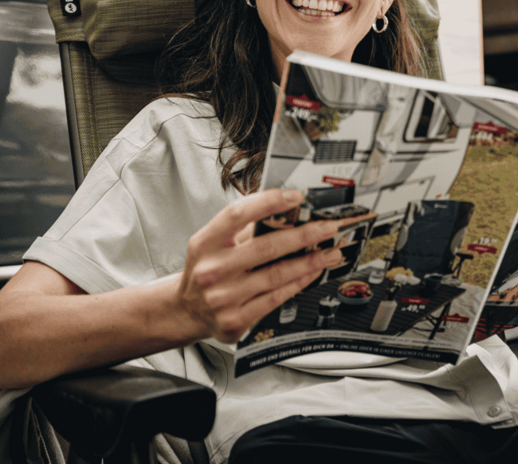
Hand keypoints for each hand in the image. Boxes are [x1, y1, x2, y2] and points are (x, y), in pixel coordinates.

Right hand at [177, 188, 340, 342]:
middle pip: (265, 246)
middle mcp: (212, 270)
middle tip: (328, 227)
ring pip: (276, 274)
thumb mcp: (213, 243)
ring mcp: (223, 297)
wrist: (187, 311)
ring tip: (331, 251)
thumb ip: (244, 228)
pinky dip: (298, 283)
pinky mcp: (235, 320)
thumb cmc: (207, 270)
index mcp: (205, 244)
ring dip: (310, 261)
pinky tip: (313, 273)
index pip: (237, 215)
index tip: (296, 196)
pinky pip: (275, 298)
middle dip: (304, 235)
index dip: (268, 202)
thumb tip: (286, 211)